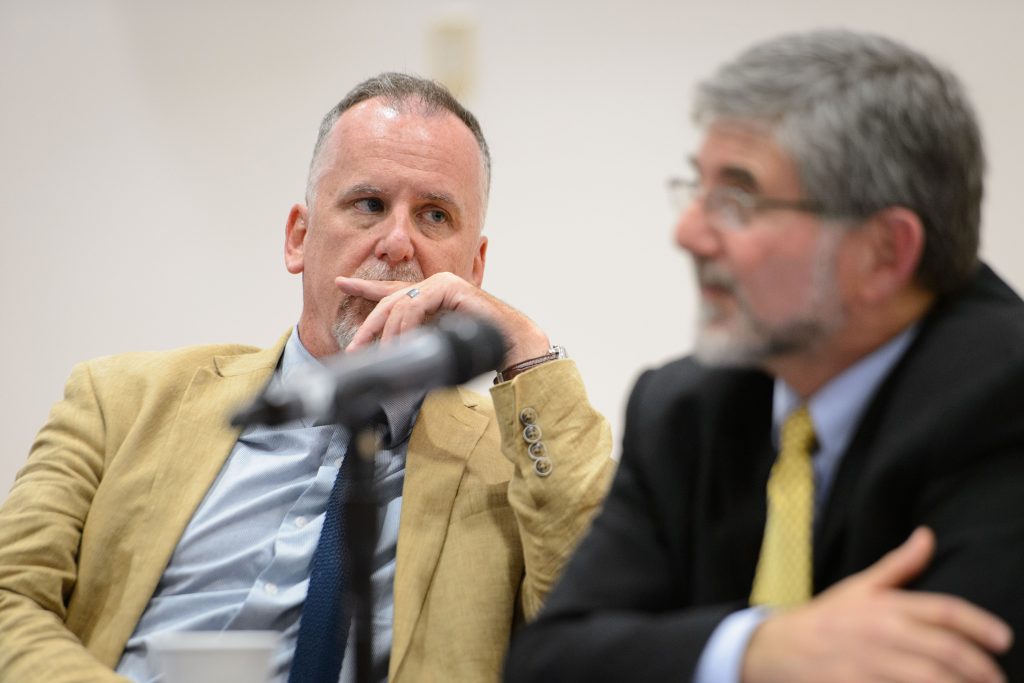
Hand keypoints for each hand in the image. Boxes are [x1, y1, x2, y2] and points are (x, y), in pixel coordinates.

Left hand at [336, 272, 550, 367]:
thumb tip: (390, 353)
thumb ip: (418, 341)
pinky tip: (403, 344)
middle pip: (389, 301)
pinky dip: (405, 329)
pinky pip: (414, 308)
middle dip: (369, 325)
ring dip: (389, 336)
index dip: (364, 288)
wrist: (511, 343)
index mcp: (431, 295)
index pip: (392, 291)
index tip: (340, 282)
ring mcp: (441, 282)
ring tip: (386, 357)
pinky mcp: (447, 287)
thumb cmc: (480, 346)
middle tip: (354, 347)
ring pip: (398, 307)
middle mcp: (434, 284)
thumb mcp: (438, 343)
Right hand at [741, 527, 1012, 682]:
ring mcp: (867, 662)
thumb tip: (927, 535)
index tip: (1004, 639)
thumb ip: (899, 565)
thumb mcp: (860, 587)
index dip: (977, 624)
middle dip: (979, 668)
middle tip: (998, 680)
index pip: (942, 610)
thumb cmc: (827, 618)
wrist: (778, 647)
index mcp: (884, 604)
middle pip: (943, 650)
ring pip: (927, 678)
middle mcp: (879, 632)